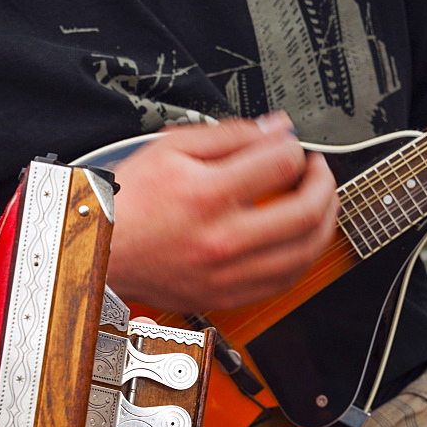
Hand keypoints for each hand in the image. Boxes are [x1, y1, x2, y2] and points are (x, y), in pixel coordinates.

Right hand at [107, 114, 338, 312]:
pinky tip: (299, 239)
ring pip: (304, 252)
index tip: (290, 145)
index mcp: (207, 196)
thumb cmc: (129, 204)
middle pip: (305, 212)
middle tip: (317, 171)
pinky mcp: (227, 295)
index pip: (281, 164)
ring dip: (324, 222)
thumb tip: (275, 130)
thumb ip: (229, 136)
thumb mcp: (170, 149)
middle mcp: (222, 239)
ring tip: (319, 202)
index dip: (293, 147)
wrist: (102, 252)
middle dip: (324, 183)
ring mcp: (227, 274)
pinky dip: (302, 257)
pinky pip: (284, 281)